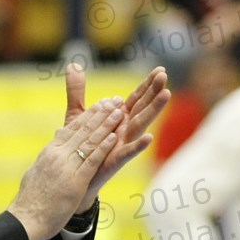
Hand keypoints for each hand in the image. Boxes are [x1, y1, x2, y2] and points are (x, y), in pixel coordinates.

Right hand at [9, 97, 127, 239]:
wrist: (25, 219)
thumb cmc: (30, 201)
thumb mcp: (36, 173)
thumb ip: (46, 160)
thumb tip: (50, 149)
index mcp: (48, 152)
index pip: (71, 128)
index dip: (88, 115)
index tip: (99, 104)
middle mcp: (57, 155)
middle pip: (82, 130)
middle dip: (100, 114)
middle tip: (114, 100)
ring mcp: (66, 167)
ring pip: (89, 141)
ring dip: (106, 125)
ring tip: (119, 112)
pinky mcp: (75, 182)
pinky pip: (92, 160)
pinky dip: (104, 147)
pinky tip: (114, 137)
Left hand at [64, 63, 172, 208]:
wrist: (72, 175)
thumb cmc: (80, 144)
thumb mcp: (77, 114)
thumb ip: (77, 91)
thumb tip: (73, 65)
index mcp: (118, 118)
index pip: (135, 98)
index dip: (147, 85)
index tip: (160, 69)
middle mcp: (124, 129)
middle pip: (142, 107)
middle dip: (153, 91)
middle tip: (164, 76)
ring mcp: (122, 144)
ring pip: (140, 125)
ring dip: (153, 110)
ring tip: (166, 95)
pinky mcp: (115, 160)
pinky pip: (128, 152)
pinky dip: (138, 145)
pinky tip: (149, 138)